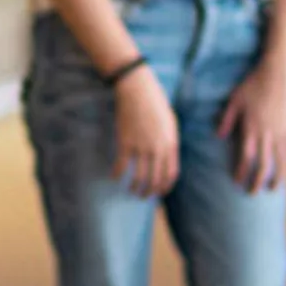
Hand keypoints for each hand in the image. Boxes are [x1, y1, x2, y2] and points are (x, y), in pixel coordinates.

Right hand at [111, 66, 178, 197]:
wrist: (138, 90)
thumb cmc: (156, 103)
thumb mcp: (171, 123)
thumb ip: (170, 142)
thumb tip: (167, 158)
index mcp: (170, 144)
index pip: (171, 174)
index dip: (165, 187)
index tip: (160, 192)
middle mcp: (157, 149)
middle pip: (155, 179)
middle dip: (150, 191)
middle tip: (144, 195)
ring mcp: (141, 146)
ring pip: (139, 176)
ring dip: (135, 187)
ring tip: (132, 190)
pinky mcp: (125, 141)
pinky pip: (121, 164)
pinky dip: (117, 173)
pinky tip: (114, 177)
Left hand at [218, 59, 285, 191]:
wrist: (277, 75)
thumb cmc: (252, 86)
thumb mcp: (234, 100)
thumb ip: (226, 119)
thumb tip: (218, 136)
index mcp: (252, 128)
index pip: (246, 157)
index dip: (242, 171)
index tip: (237, 181)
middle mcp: (269, 133)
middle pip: (264, 164)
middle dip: (258, 181)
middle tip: (253, 193)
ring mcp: (282, 132)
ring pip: (281, 161)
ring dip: (277, 177)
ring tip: (273, 188)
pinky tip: (284, 167)